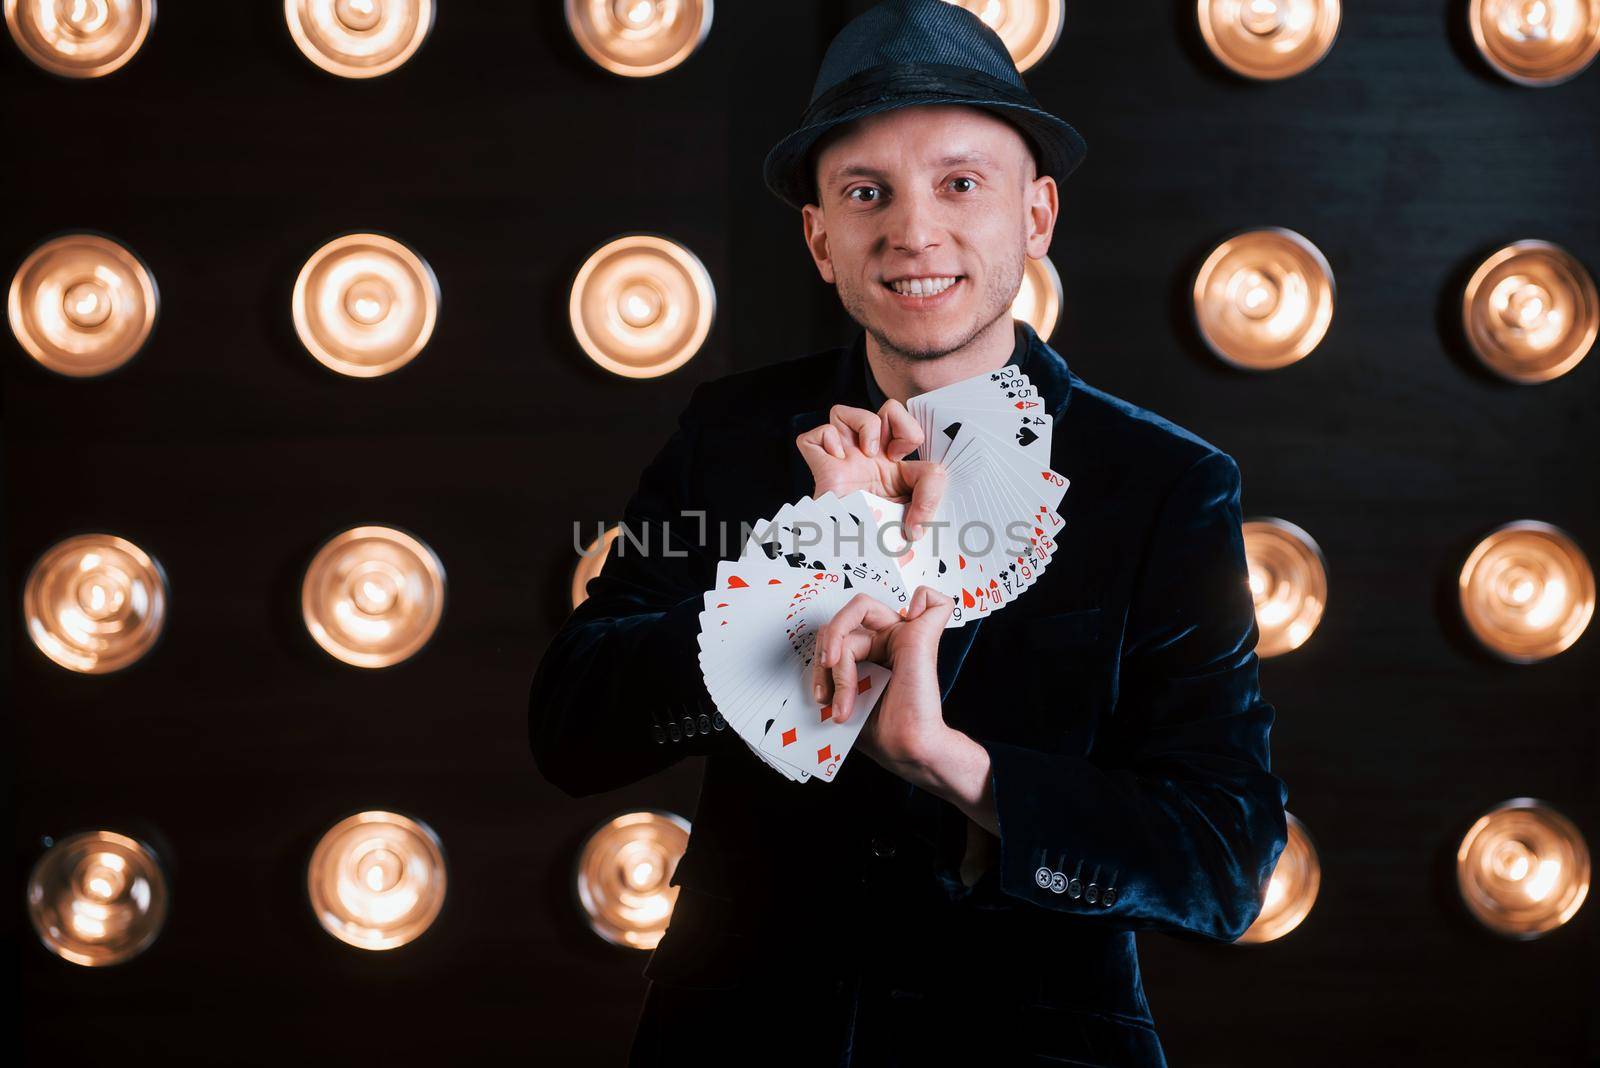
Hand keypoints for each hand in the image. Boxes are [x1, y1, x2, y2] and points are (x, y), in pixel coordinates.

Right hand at [795, 400, 946, 539]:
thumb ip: (929, 501)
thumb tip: (920, 515)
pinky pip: (815, 434)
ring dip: (864, 424)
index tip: (902, 461)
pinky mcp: (819, 465)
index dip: (912, 433)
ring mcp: (842, 459)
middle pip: (887, 408)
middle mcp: (867, 458)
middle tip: (891, 453)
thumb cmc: (877, 541)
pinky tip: (838, 460)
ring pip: (844, 411)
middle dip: (897, 421)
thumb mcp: (914, 517)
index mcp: (891, 466)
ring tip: (866, 453)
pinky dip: (826, 439)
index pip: (911, 432)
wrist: (850, 560)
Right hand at [810, 585, 956, 774]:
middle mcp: (872, 647)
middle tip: (835, 693)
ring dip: (826, 685)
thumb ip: (933, 613)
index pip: (858, 609)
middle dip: (832, 666)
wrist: (910, 749)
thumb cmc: (920, 706)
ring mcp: (856, 669)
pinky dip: (821, 694)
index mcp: (892, 632)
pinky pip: (820, 680)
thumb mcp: (927, 650)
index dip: (841, 626)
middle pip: (834, 635)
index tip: (836, 658)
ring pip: (823, 659)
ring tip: (838, 710)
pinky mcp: (843, 690)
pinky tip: (832, 711)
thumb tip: (921, 594)